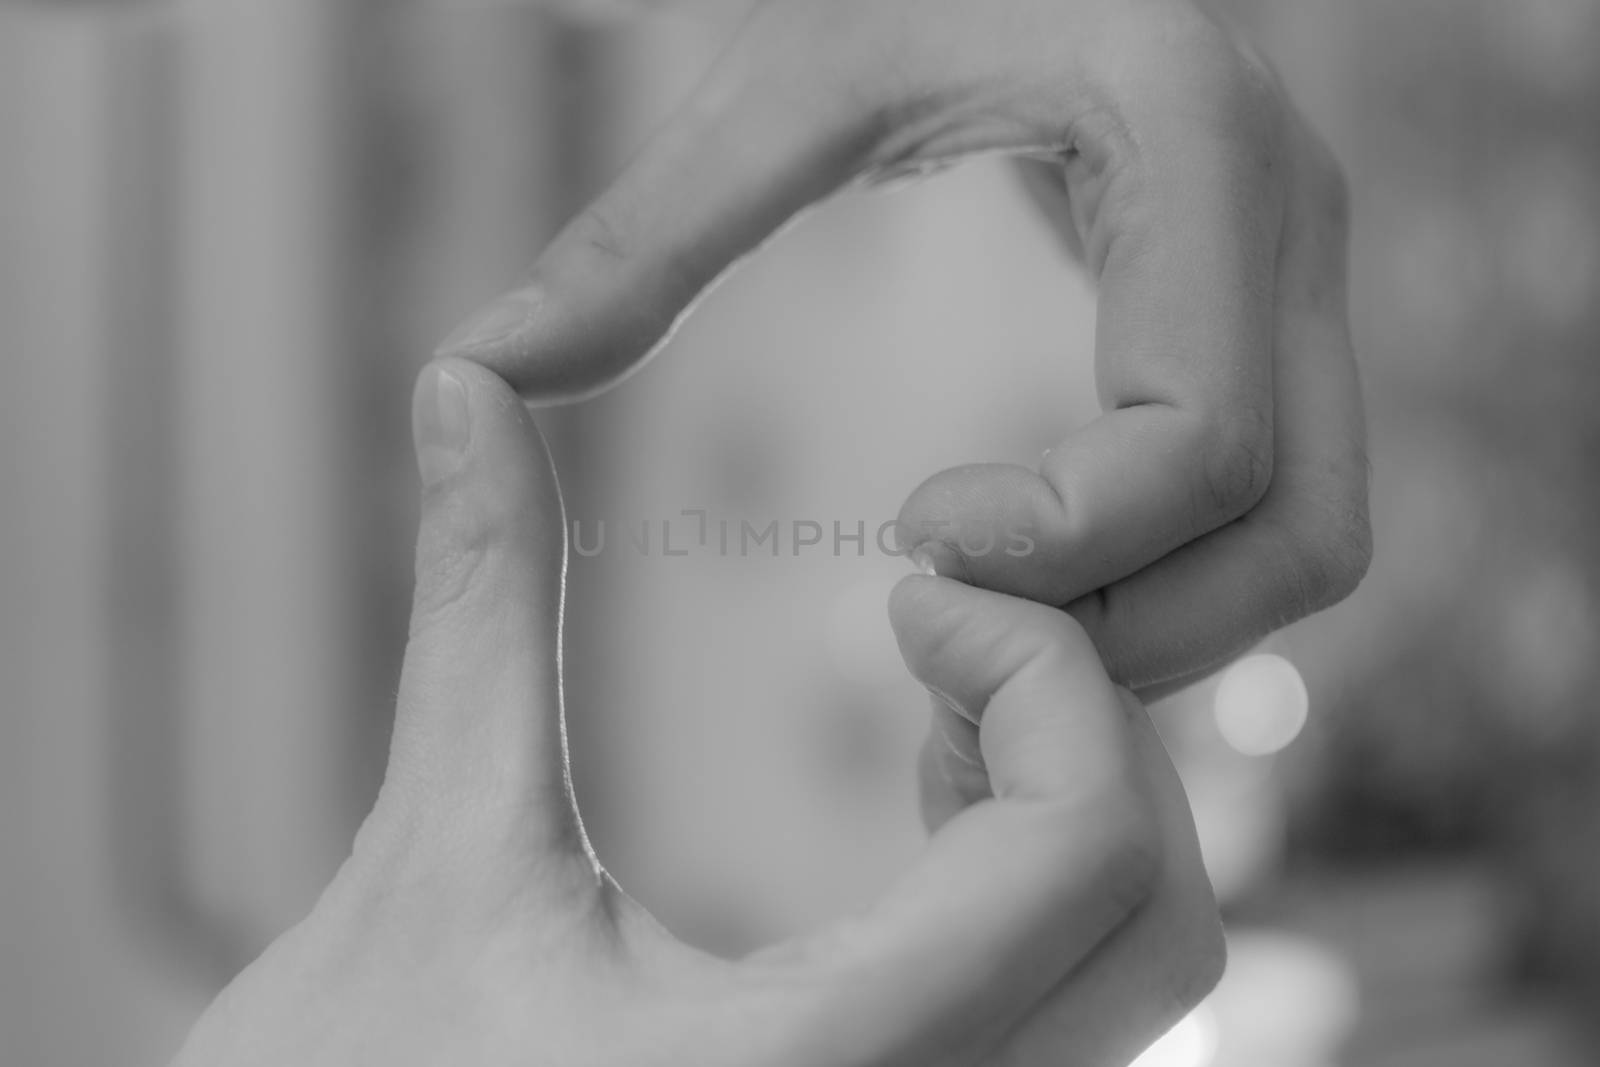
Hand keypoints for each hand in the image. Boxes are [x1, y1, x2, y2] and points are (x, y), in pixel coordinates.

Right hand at [173, 359, 1221, 1066]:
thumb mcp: (432, 855)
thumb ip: (481, 615)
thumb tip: (463, 387)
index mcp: (821, 1064)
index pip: (1086, 848)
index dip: (1041, 672)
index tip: (915, 592)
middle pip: (1161, 920)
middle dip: (1081, 738)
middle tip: (945, 639)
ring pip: (1140, 982)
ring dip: (1075, 813)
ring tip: (934, 725)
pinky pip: (1082, 1024)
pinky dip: (1054, 895)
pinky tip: (933, 827)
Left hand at [436, 0, 1370, 697]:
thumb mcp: (781, 86)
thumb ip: (640, 238)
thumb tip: (473, 372)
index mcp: (1191, 147)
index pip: (1204, 439)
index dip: (1068, 541)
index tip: (908, 535)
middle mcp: (1291, 224)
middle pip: (1302, 533)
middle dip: (1138, 628)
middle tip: (957, 623)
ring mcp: (1302, 278)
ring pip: (1308, 543)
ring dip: (1162, 626)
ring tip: (988, 619)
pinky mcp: (1274, 317)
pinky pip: (1275, 509)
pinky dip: (1172, 583)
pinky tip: (1036, 580)